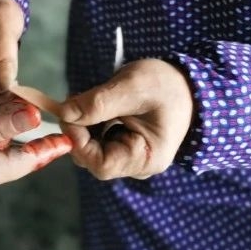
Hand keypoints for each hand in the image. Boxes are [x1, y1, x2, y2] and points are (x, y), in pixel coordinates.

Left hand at [57, 59, 194, 180]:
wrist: (186, 84)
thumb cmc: (166, 85)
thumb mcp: (132, 87)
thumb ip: (98, 103)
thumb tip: (64, 114)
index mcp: (146, 159)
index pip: (101, 165)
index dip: (79, 143)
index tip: (68, 115)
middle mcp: (138, 165)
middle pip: (93, 158)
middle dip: (79, 130)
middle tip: (76, 101)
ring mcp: (131, 157)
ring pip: (92, 148)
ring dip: (84, 124)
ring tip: (92, 98)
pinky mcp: (124, 146)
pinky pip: (98, 140)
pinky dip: (91, 123)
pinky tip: (99, 105)